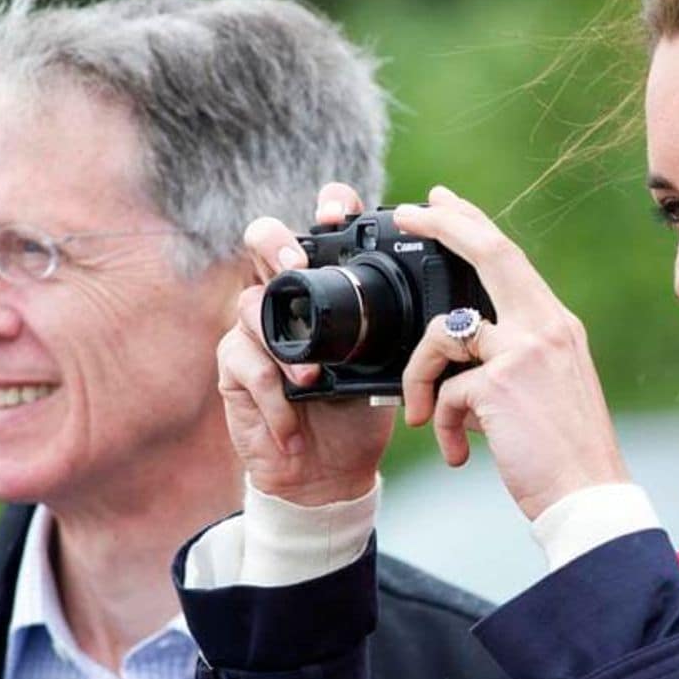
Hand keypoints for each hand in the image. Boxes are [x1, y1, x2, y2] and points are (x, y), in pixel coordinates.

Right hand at [217, 183, 394, 505]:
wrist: (330, 471)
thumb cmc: (360, 411)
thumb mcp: (391, 367)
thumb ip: (403, 333)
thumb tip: (444, 308)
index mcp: (327, 287)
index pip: (322, 229)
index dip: (326, 207)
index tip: (339, 215)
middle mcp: (287, 297)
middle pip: (263, 239)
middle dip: (277, 242)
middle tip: (296, 262)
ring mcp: (255, 330)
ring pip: (251, 304)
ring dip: (284, 347)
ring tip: (310, 380)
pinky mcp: (234, 368)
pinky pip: (245, 364)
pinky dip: (274, 398)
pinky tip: (293, 420)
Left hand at [396, 186, 629, 519]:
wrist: (588, 496)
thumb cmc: (566, 453)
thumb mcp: (547, 388)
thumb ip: (513, 359)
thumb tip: (463, 354)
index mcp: (557, 326)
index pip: (510, 258)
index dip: (473, 224)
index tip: (442, 202)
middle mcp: (547, 327)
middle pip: (489, 252)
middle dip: (442, 224)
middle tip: (407, 212)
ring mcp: (525, 352)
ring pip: (443, 332)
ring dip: (420, 375)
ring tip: (424, 415)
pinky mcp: (501, 385)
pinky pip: (445, 392)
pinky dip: (442, 424)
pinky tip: (459, 452)